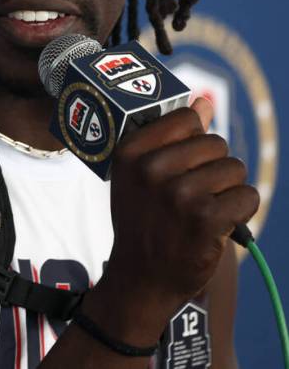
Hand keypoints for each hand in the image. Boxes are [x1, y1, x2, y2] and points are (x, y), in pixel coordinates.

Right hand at [91, 98, 258, 342]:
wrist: (142, 277)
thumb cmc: (144, 220)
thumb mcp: (141, 175)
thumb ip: (171, 137)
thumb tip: (204, 101)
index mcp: (131, 151)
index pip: (187, 118)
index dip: (192, 142)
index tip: (179, 166)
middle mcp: (151, 169)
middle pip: (216, 143)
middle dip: (213, 168)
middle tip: (190, 196)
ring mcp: (178, 193)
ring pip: (234, 169)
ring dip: (227, 191)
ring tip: (201, 211)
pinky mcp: (206, 218)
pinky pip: (248, 196)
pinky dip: (240, 211)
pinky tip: (217, 225)